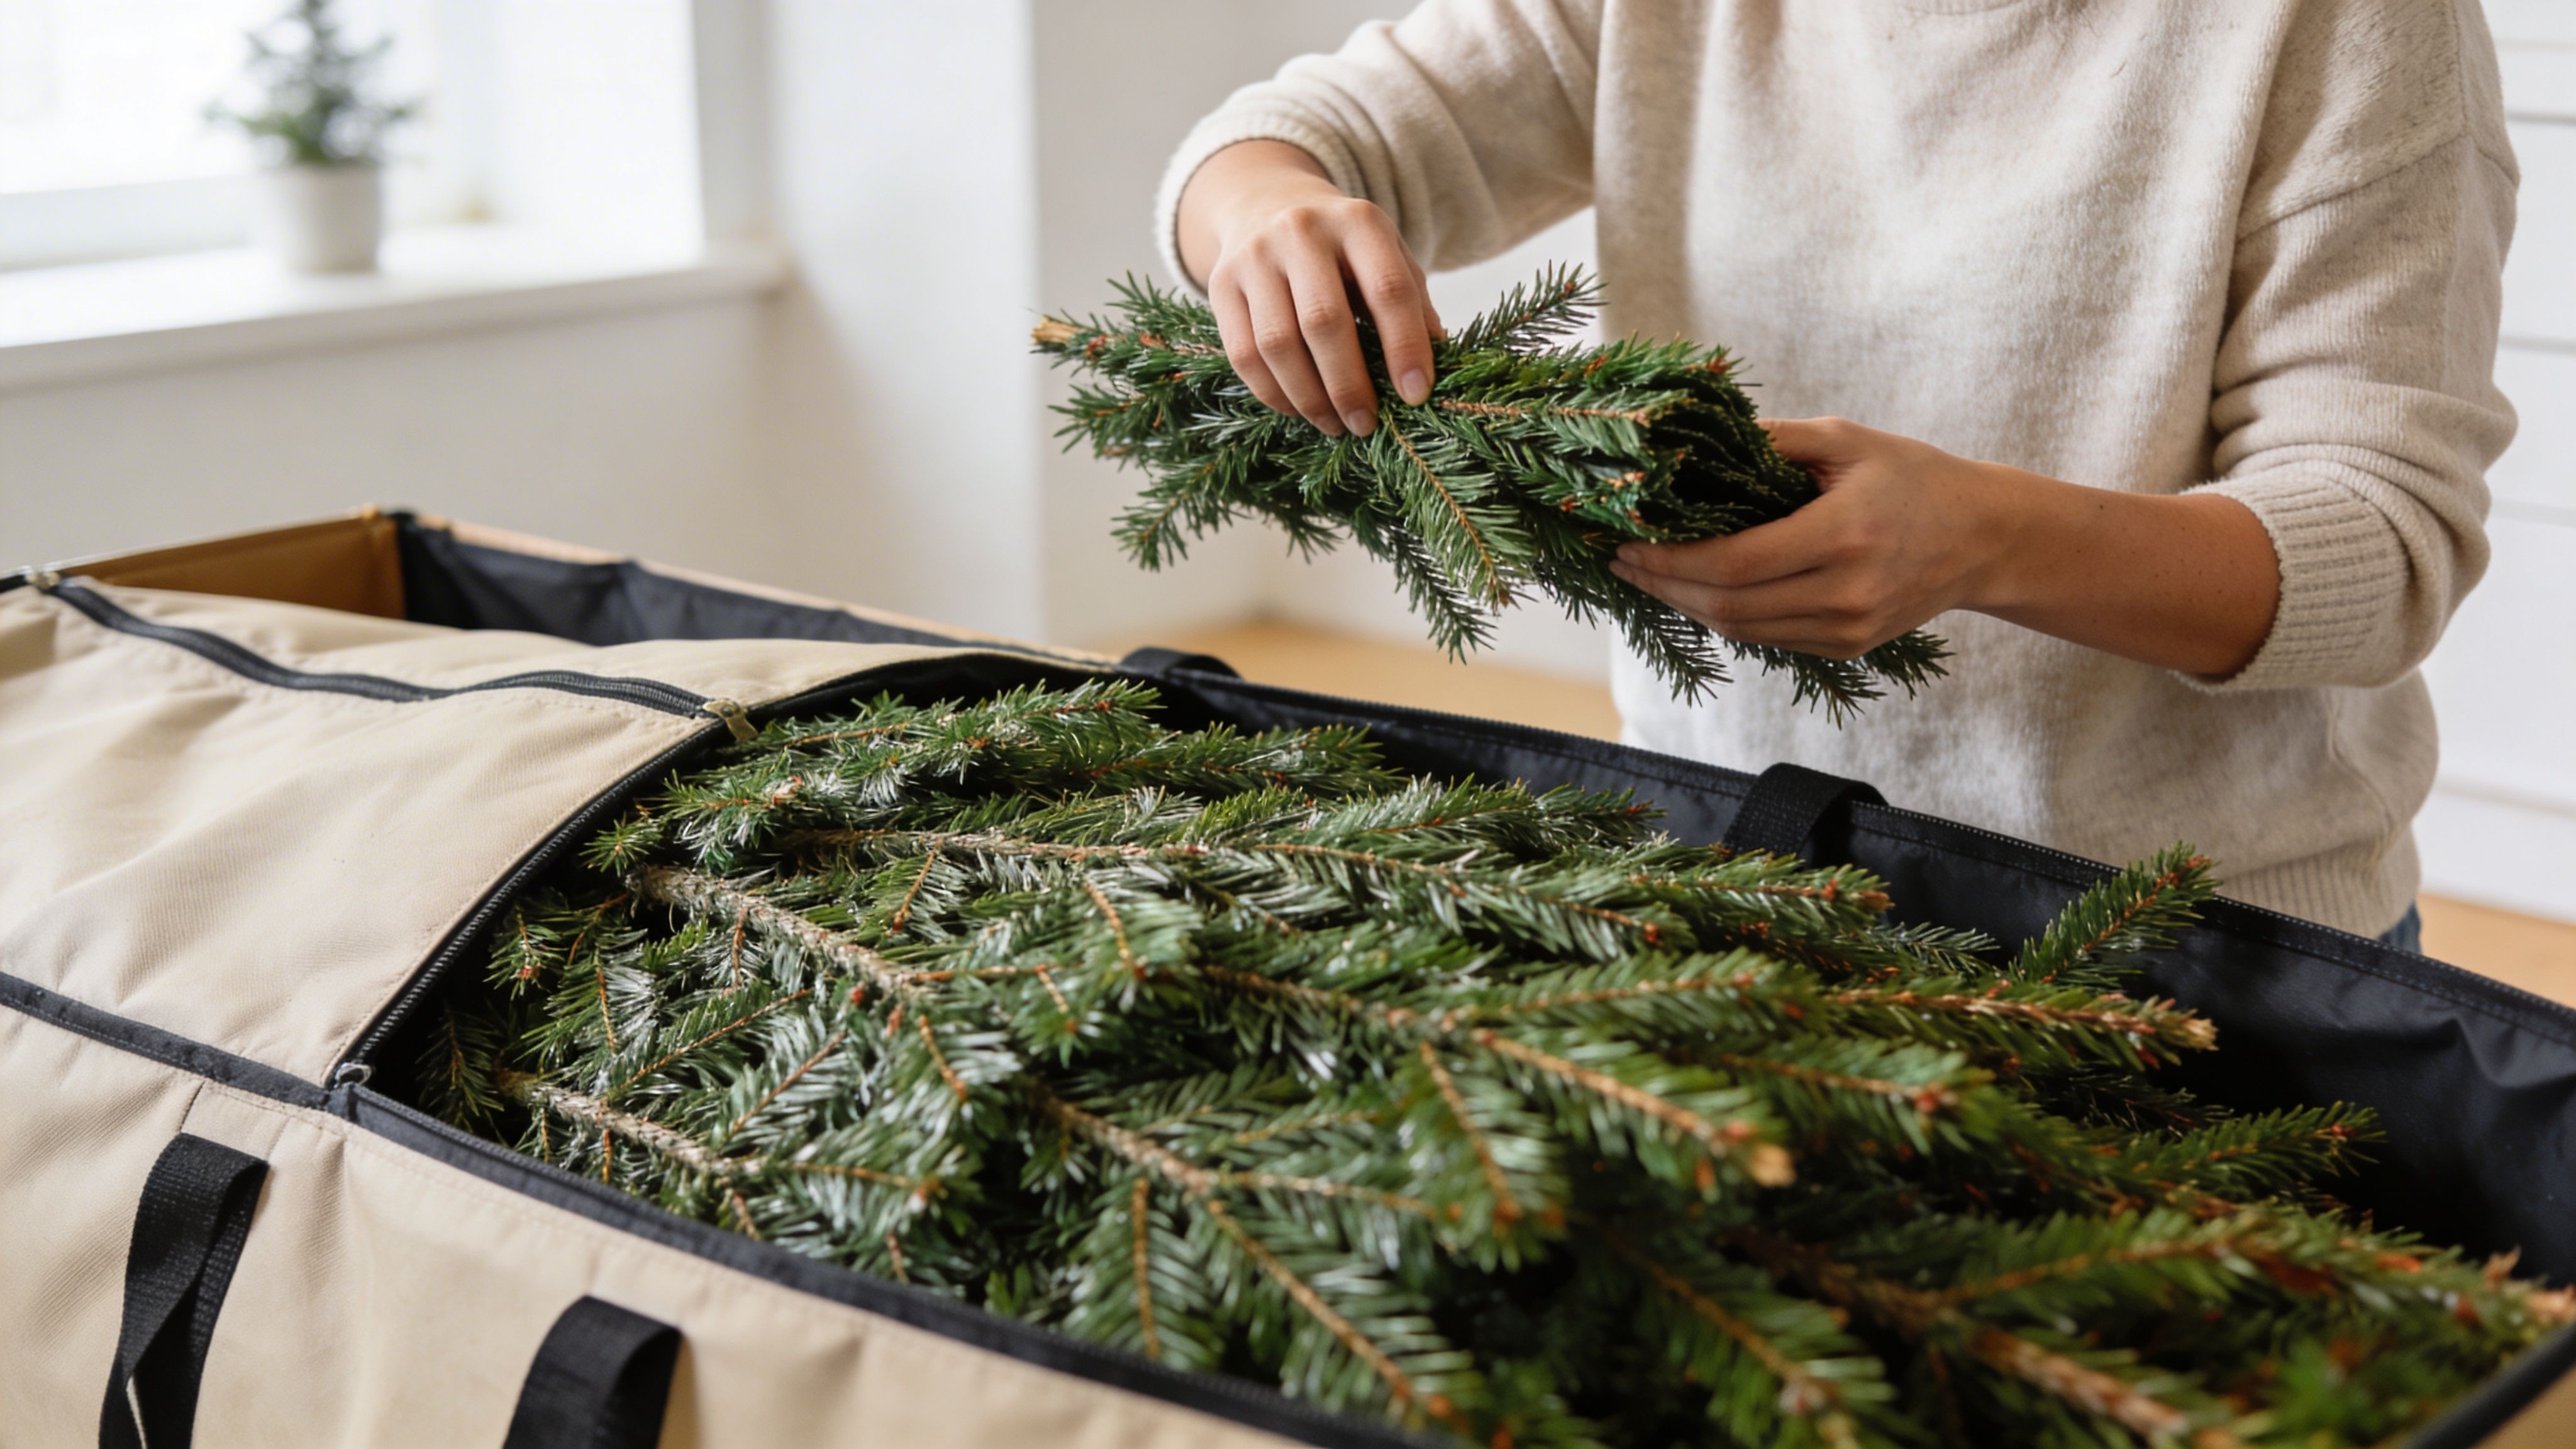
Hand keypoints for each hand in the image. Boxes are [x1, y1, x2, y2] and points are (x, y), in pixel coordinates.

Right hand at [1175, 140, 1442, 436]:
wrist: (1268, 205)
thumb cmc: (1344, 248)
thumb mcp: (1387, 257)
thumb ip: (1413, 305)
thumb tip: (1433, 372)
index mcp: (1359, 221)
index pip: (1388, 290)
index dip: (1404, 347)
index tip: (1415, 395)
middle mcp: (1301, 231)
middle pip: (1323, 321)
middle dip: (1348, 385)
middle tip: (1366, 423)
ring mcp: (1254, 257)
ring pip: (1277, 344)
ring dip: (1309, 397)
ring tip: (1335, 424)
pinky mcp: (1220, 284)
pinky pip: (1243, 354)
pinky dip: (1273, 393)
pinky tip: (1298, 410)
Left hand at [1609, 419, 2014, 659]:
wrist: (1984, 537)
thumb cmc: (1913, 476)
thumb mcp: (1846, 440)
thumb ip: (1771, 441)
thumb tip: (1692, 442)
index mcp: (1844, 535)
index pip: (1734, 564)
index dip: (1669, 560)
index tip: (1626, 542)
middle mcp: (1847, 593)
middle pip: (1728, 607)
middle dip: (1664, 586)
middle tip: (1621, 562)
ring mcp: (1849, 628)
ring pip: (1743, 630)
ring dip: (1687, 605)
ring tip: (1648, 575)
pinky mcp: (1848, 646)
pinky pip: (1769, 638)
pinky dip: (1725, 616)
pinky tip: (1696, 589)